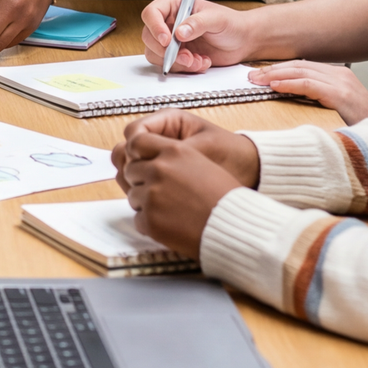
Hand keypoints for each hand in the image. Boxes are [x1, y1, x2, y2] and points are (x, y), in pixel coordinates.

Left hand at [115, 110, 254, 256]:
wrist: (237, 226)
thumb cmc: (225, 196)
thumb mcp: (202, 162)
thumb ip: (172, 156)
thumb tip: (142, 156)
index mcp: (174, 151)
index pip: (136, 142)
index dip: (137, 153)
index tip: (142, 162)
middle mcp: (159, 169)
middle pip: (131, 170)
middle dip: (142, 181)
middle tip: (162, 193)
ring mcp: (152, 195)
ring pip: (133, 196)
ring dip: (147, 203)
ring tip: (172, 210)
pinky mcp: (150, 220)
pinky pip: (138, 219)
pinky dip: (151, 223)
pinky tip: (171, 224)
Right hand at [138, 0, 260, 73]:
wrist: (242, 42)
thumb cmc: (231, 24)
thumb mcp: (217, 19)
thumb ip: (197, 23)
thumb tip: (178, 33)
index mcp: (174, 5)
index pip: (151, 13)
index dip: (155, 27)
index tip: (168, 40)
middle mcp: (168, 22)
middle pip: (149, 36)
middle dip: (166, 51)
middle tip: (187, 57)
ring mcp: (171, 40)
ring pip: (156, 53)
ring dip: (176, 62)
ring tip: (198, 61)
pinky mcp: (177, 55)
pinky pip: (169, 65)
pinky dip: (184, 68)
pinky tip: (202, 63)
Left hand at [246, 60, 367, 124]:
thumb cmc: (358, 129)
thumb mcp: (336, 109)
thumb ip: (318, 99)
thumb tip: (290, 97)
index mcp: (339, 76)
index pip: (304, 66)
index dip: (281, 69)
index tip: (260, 74)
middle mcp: (340, 75)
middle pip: (299, 65)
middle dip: (273, 69)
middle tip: (251, 75)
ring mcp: (342, 83)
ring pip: (301, 70)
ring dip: (276, 74)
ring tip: (256, 79)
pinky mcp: (341, 94)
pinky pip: (309, 84)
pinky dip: (289, 83)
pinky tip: (274, 86)